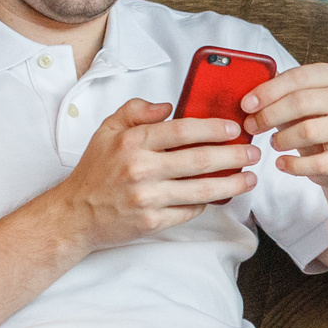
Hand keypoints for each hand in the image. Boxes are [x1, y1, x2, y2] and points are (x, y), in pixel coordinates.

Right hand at [51, 99, 256, 250]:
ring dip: (231, 184)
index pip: (182, 130)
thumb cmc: (95, 171)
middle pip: (199, 160)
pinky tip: (219, 196)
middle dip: (233, 155)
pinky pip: (189, 211)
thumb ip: (136, 110)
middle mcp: (141, 169)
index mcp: (132, 142)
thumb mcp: (107, 130)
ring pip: (201, 189)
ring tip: (249, 178)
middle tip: (253, 153)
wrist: (75, 214)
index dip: (213, 128)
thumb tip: (168, 105)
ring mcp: (148, 198)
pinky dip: (206, 203)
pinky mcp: (152, 222)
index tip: (234, 128)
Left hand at [243, 63, 327, 187]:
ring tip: (273, 143)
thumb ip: (276, 93)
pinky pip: (318, 163)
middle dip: (270, 115)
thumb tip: (246, 92)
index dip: (268, 91)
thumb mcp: (295, 102)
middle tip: (251, 125)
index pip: (298, 77)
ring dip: (282, 139)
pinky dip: (294, 165)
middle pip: (301, 102)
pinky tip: (282, 163)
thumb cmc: (312, 123)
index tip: (246, 104)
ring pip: (308, 131)